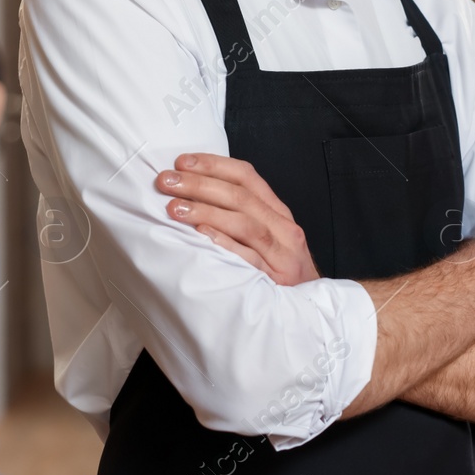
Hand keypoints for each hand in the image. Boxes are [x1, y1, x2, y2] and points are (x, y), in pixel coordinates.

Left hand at [157, 153, 320, 285]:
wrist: (307, 313)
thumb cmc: (277, 272)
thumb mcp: (266, 237)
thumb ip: (240, 216)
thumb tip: (193, 193)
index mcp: (278, 213)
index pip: (247, 177)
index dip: (213, 165)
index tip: (182, 161)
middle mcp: (284, 230)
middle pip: (241, 197)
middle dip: (200, 185)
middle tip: (167, 180)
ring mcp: (282, 256)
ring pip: (245, 224)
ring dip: (206, 211)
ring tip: (174, 208)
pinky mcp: (276, 282)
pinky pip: (249, 259)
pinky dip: (225, 244)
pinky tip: (201, 235)